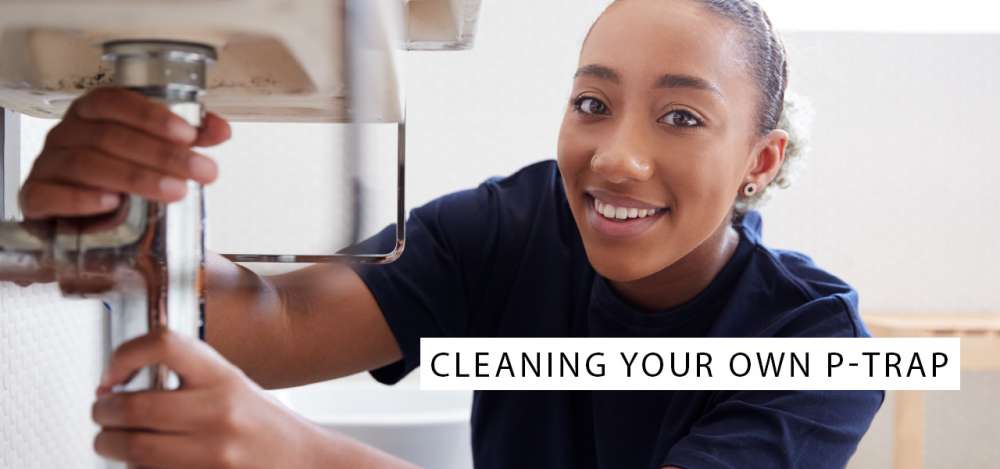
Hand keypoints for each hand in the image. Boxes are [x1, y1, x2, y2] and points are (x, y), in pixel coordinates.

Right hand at [19, 87, 229, 219]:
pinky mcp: (35, 199)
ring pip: (85, 164)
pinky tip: (112, 204)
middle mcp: (66, 135)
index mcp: (92, 115)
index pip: (114, 101)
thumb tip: (221, 129)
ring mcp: (47, 166)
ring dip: (135, 177)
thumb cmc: (121, 182)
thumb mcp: (156, 158)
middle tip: (201, 171)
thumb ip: (187, 141)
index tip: (190, 135)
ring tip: (176, 192)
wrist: (90, 227)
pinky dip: (81, 198)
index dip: (151, 115)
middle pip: (108, 136)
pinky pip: (49, 194)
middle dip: (161, 154)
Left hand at [91, 330, 319, 467]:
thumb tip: (118, 383)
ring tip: (112, 440)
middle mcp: (219, 413)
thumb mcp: (232, 385)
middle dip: (103, 412)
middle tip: (102, 412)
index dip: (124, 355)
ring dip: (109, 445)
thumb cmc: (264, 425)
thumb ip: (187, 379)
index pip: (165, 345)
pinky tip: (142, 462)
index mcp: (224, 377)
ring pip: (133, 448)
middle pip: (133, 406)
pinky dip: (135, 468)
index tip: (112, 374)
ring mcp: (213, 453)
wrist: (303, 461)